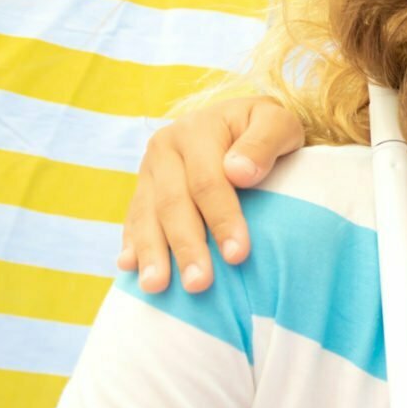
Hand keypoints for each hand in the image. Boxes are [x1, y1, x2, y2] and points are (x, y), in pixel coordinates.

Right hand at [117, 97, 305, 292]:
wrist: (237, 120)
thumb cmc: (266, 129)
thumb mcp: (277, 123)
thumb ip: (264, 142)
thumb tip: (240, 173)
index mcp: (198, 130)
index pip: (208, 181)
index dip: (222, 219)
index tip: (237, 255)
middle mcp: (166, 148)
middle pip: (173, 203)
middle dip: (186, 246)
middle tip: (199, 284)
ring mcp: (149, 170)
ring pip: (147, 214)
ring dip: (152, 253)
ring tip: (157, 287)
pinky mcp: (143, 189)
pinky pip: (133, 219)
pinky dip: (131, 244)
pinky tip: (129, 269)